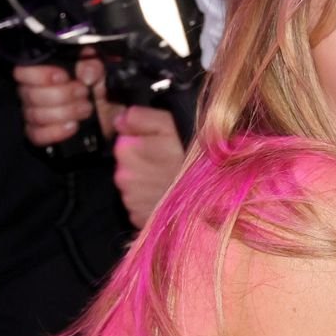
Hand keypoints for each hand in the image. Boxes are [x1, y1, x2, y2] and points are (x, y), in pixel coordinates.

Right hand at [13, 52, 122, 145]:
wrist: (110, 113)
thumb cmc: (98, 89)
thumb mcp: (100, 72)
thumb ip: (93, 66)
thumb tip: (85, 74)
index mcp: (43, 73)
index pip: (23, 71)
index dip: (40, 74)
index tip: (63, 77)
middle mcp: (33, 92)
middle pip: (31, 95)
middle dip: (62, 95)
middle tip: (83, 93)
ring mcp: (35, 114)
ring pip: (36, 115)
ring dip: (65, 113)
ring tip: (85, 109)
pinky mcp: (40, 134)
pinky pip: (37, 135)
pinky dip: (56, 132)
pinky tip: (73, 126)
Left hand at [113, 106, 185, 227]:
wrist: (215, 196)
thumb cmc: (197, 158)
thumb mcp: (170, 123)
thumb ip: (140, 117)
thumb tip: (119, 119)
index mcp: (127, 150)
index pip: (122, 140)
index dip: (142, 139)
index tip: (160, 143)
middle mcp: (124, 176)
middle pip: (126, 163)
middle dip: (143, 161)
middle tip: (169, 160)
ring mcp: (131, 200)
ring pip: (133, 184)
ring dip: (147, 180)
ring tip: (171, 178)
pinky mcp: (140, 218)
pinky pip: (140, 204)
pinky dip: (151, 199)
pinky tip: (169, 193)